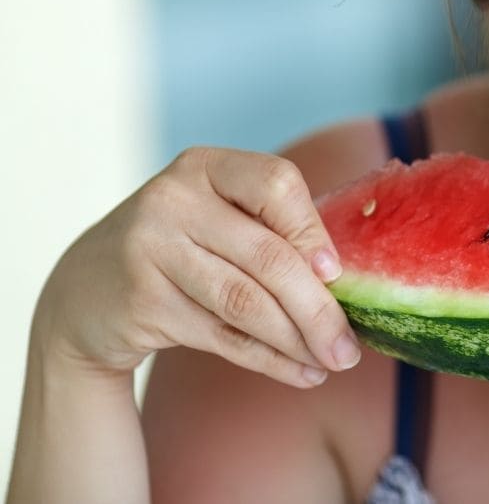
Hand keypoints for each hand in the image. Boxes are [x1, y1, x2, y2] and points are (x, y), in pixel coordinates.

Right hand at [36, 147, 359, 387]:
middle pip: (268, 256)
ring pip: (246, 303)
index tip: (336, 274)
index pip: (277, 184)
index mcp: (206, 167)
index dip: (312, 230)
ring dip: (298, 340)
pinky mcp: (141, 301)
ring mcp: (150, 249)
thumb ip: (273, 231)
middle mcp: (174, 200)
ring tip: (333, 361)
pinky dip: (269, 359)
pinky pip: (222, 336)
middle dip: (318, 308)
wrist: (86, 291)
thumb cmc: (183, 249)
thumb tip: (351, 281)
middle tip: (349, 347)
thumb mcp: (219, 220)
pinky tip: (302, 372)